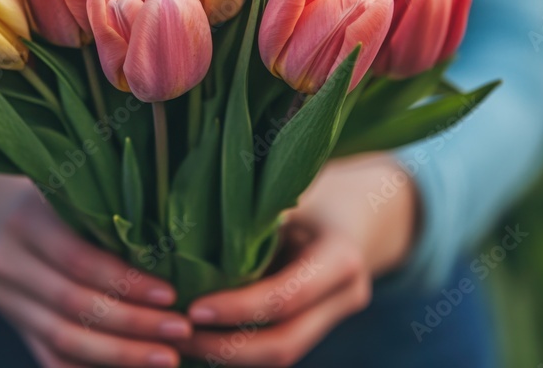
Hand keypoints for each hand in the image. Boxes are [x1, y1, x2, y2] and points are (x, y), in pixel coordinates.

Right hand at [0, 189, 191, 367]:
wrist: (3, 216)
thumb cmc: (62, 201)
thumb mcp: (79, 195)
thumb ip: (111, 218)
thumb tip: (175, 256)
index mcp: (26, 222)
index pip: (80, 261)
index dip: (126, 282)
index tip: (171, 295)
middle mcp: (9, 264)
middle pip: (74, 304)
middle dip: (133, 323)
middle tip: (180, 331)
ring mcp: (8, 301)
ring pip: (64, 339)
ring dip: (120, 354)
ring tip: (167, 357)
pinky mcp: (17, 328)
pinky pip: (53, 359)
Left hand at [177, 153, 417, 365]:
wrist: (364, 208)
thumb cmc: (316, 191)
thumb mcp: (289, 196)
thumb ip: (254, 224)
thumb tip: (189, 249)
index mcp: (341, 258)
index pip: (287, 297)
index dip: (238, 309)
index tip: (193, 310)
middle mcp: (345, 296)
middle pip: (285, 344)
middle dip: (227, 349)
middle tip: (178, 335)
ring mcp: (334, 317)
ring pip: (280, 354)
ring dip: (228, 355)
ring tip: (180, 340)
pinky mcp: (318, 326)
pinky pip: (276, 346)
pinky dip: (238, 347)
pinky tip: (201, 337)